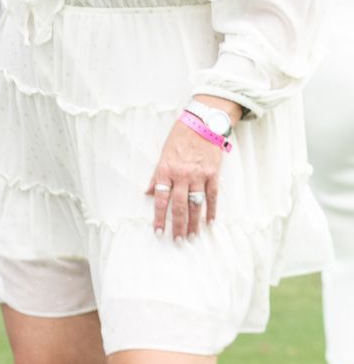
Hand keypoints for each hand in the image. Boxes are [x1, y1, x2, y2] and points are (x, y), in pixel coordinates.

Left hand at [145, 112, 228, 240]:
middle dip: (177, 226)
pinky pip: (212, 196)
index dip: (159, 217)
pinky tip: (210, 222)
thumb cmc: (180, 137)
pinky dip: (212, 210)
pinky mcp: (213, 174)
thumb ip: (157, 176)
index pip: (161, 199)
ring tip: (192, 236)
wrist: (203, 122)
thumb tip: (150, 192)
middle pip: (179, 206)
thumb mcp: (163, 154)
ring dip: (194, 223)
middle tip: (178, 241)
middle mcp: (182, 175)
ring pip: (195, 204)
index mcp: (166, 170)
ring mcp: (199, 175)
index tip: (159, 231)